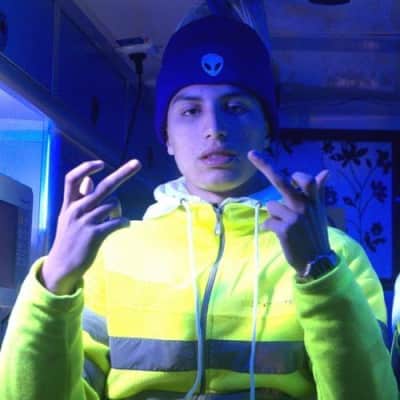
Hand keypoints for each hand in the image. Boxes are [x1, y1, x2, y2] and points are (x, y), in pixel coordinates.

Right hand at [41, 159, 141, 294]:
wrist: (62, 266)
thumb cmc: (68, 238)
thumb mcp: (68, 216)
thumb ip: (79, 198)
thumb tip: (89, 179)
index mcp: (69, 203)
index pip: (72, 178)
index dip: (86, 167)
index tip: (101, 163)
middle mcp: (76, 209)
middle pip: (103, 186)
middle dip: (123, 173)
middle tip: (138, 163)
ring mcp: (85, 221)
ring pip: (113, 204)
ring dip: (119, 210)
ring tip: (114, 219)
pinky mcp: (94, 234)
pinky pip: (117, 222)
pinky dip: (124, 222)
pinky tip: (123, 225)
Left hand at [248, 150, 330, 272]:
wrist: (316, 262)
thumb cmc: (315, 235)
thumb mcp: (320, 212)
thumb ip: (319, 192)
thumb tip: (325, 172)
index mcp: (314, 201)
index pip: (306, 180)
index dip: (296, 174)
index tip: (289, 171)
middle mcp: (305, 206)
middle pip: (281, 181)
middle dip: (265, 166)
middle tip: (252, 154)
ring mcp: (294, 217)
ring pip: (270, 205)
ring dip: (274, 215)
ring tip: (285, 227)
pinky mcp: (284, 230)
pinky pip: (267, 221)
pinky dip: (268, 227)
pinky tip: (278, 234)